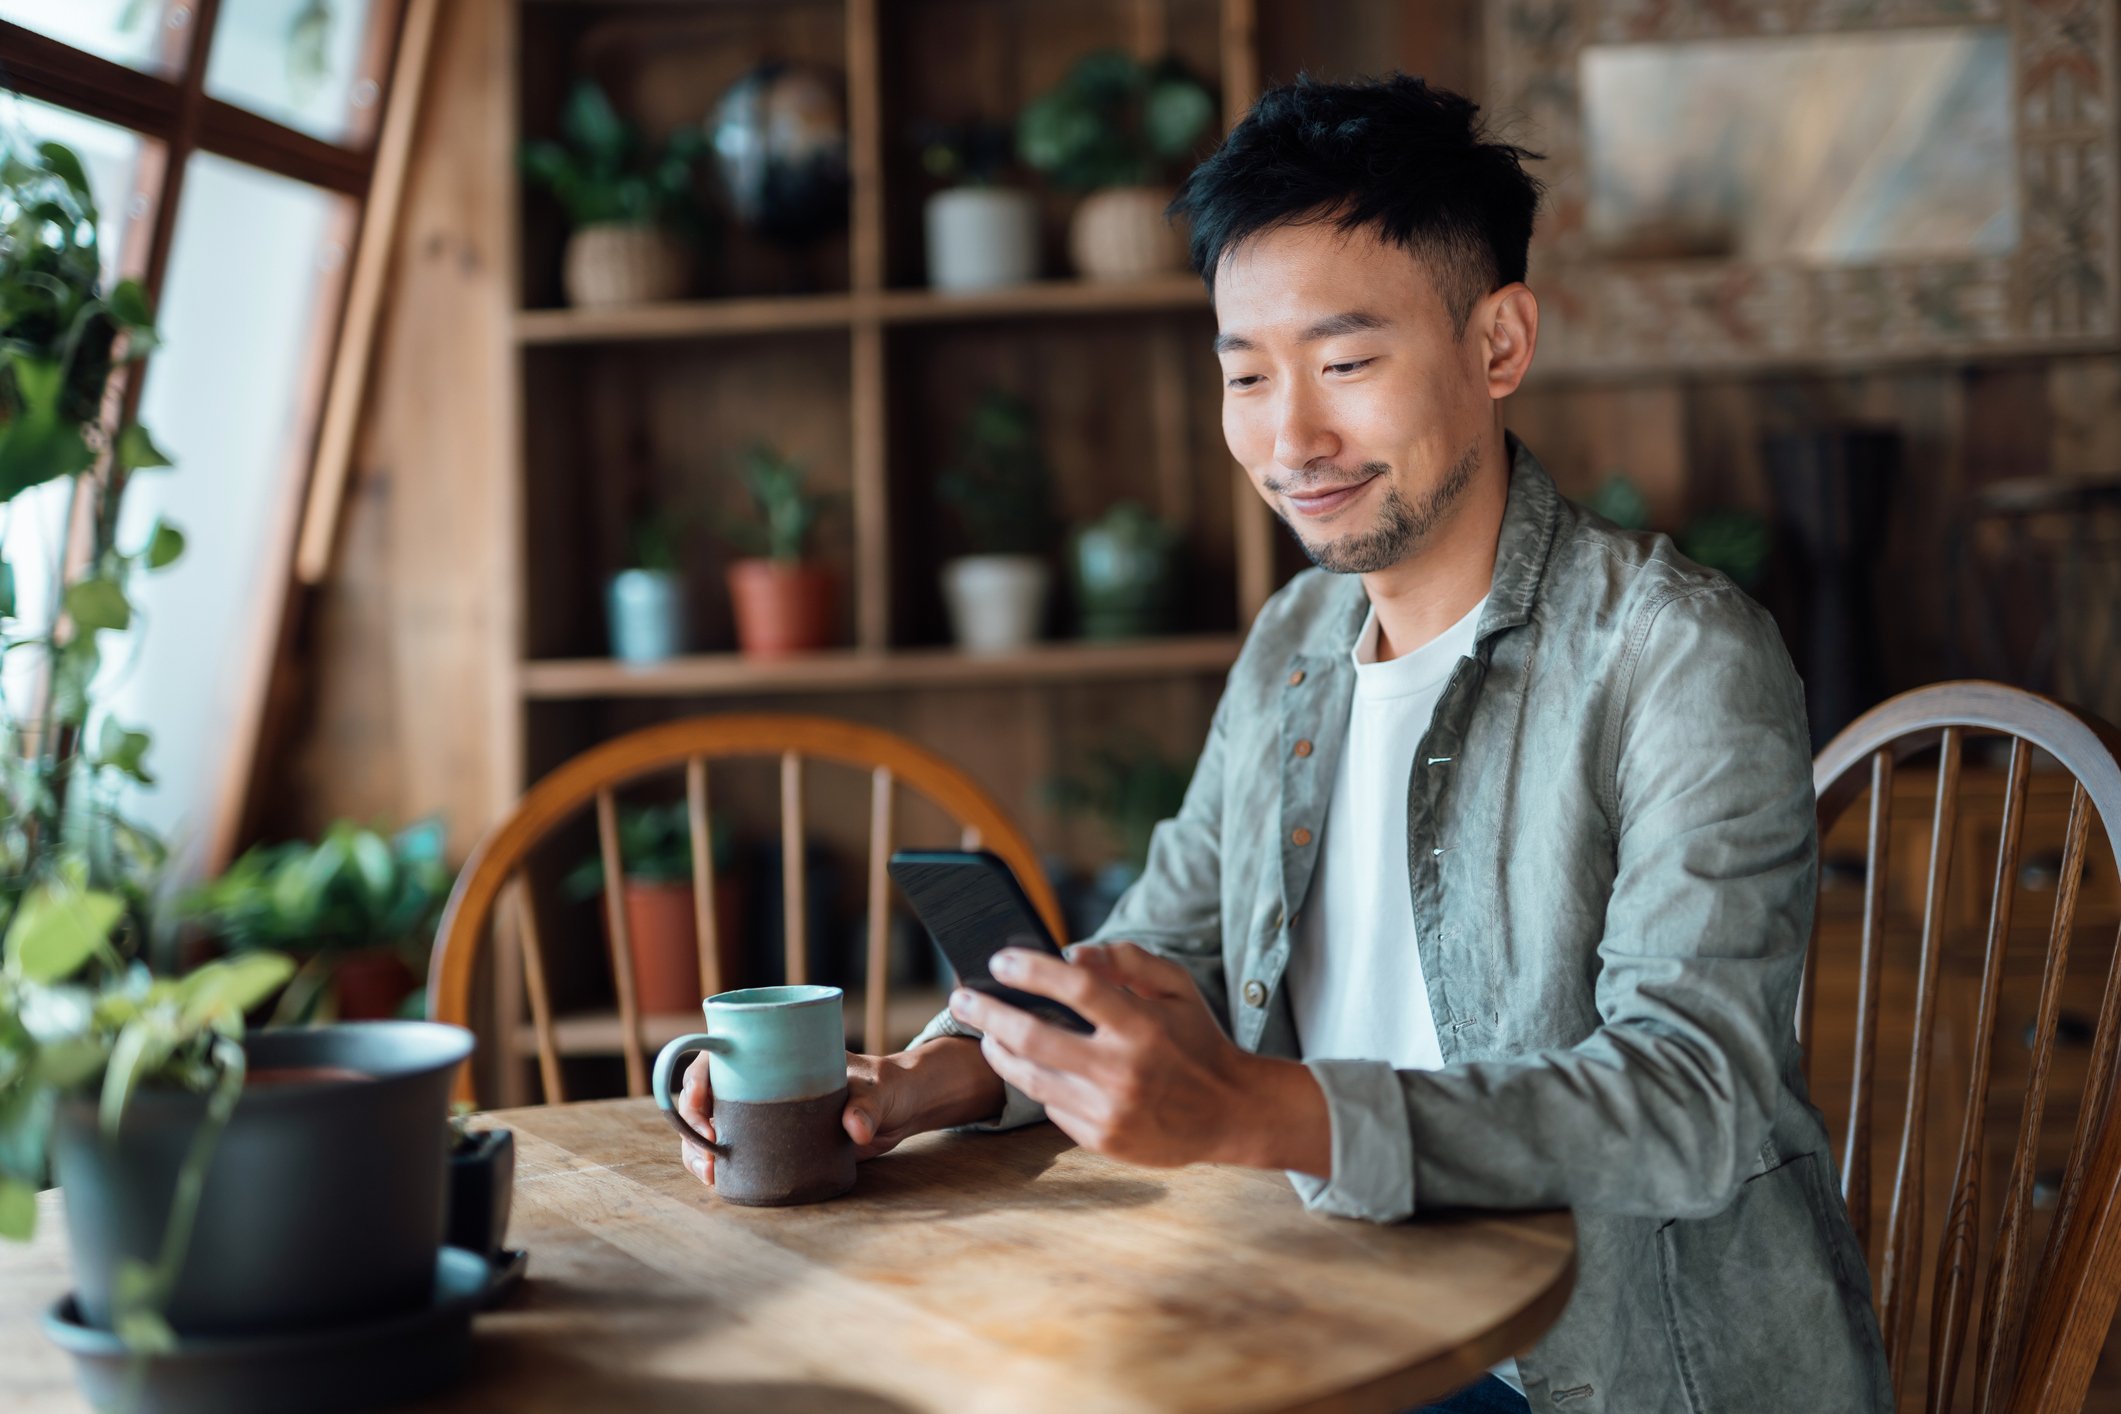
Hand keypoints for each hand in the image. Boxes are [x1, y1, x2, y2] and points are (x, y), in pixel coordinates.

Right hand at [678, 1037, 1004, 1186]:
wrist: (901, 1108)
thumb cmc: (888, 1086)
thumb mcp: (879, 1091)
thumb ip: (868, 1108)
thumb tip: (857, 1129)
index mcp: (775, 1054)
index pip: (720, 1057)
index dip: (697, 1078)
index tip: (700, 1106)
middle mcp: (761, 1080)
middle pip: (706, 1094)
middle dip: (692, 1123)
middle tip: (707, 1151)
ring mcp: (764, 1110)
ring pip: (712, 1124)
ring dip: (698, 1148)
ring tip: (709, 1173)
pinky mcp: (773, 1139)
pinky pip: (733, 1148)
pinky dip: (717, 1162)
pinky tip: (715, 1180)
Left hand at [947, 941, 1327, 1172]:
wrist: (1230, 1113)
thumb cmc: (1197, 1040)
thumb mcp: (1177, 988)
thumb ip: (1128, 960)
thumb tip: (1071, 951)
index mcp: (1142, 1025)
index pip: (1076, 987)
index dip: (1032, 970)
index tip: (999, 960)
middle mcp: (1122, 1070)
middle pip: (1034, 1036)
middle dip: (988, 1013)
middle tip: (962, 998)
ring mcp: (1109, 1110)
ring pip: (1030, 1078)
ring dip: (997, 1051)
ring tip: (983, 1034)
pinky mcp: (1102, 1140)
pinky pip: (1051, 1107)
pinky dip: (1037, 1083)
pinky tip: (1030, 1067)